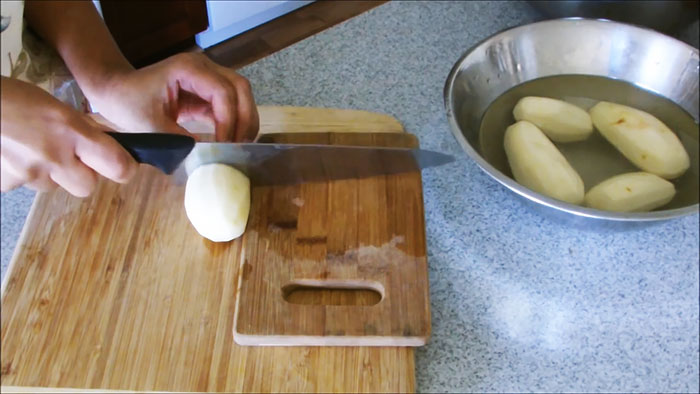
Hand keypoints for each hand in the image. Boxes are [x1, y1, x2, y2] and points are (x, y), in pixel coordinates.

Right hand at [1, 77, 137, 196]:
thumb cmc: (10, 97)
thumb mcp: (54, 105)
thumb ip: (81, 129)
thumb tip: (106, 145)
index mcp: (71, 131)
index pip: (117, 165)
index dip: (123, 168)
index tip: (121, 165)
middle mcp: (54, 156)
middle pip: (87, 187)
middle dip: (82, 175)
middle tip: (68, 156)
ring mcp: (29, 173)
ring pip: (53, 186)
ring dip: (49, 172)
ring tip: (30, 146)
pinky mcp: (6, 184)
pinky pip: (24, 185)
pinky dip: (21, 173)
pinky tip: (11, 152)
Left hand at [87, 53, 259, 141]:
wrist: (114, 90)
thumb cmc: (126, 102)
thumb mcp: (150, 126)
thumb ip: (180, 141)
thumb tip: (207, 157)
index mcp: (188, 69)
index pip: (223, 92)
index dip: (229, 120)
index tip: (224, 145)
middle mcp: (203, 67)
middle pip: (240, 88)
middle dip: (245, 118)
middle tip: (241, 146)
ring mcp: (206, 78)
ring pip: (240, 95)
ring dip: (243, 120)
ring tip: (239, 145)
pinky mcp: (205, 92)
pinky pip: (229, 105)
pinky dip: (233, 123)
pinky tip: (230, 141)